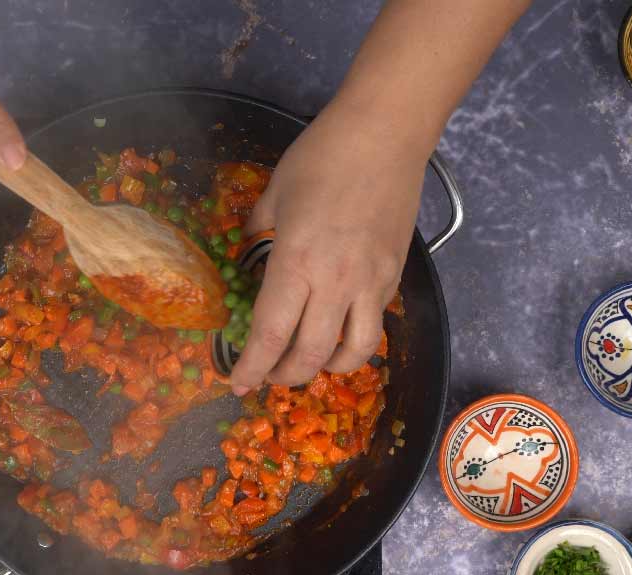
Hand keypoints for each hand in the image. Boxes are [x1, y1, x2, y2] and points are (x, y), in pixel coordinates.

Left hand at [229, 99, 431, 394]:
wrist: (385, 134)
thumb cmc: (322, 156)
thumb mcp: (274, 194)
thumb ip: (256, 233)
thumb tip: (247, 256)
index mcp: (297, 262)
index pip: (271, 335)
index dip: (252, 368)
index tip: (237, 383)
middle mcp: (336, 283)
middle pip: (310, 355)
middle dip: (284, 376)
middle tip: (268, 374)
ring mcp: (371, 283)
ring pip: (353, 353)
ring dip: (326, 368)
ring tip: (308, 361)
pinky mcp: (394, 276)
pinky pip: (374, 325)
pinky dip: (353, 340)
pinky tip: (338, 331)